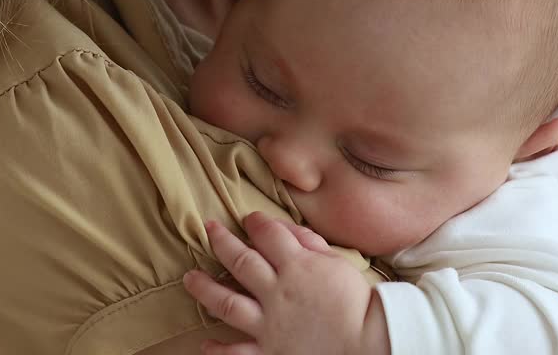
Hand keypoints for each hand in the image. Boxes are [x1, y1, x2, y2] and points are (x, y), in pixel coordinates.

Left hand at [183, 212, 389, 354]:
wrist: (368, 343)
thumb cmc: (356, 301)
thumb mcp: (336, 261)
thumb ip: (307, 242)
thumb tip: (282, 227)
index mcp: (296, 266)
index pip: (268, 235)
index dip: (255, 222)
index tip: (247, 217)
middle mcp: (276, 292)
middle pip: (241, 261)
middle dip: (222, 242)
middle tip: (208, 229)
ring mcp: (269, 323)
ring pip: (227, 303)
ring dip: (205, 289)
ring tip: (189, 279)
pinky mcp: (270, 351)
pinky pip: (238, 352)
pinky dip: (219, 351)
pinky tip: (204, 344)